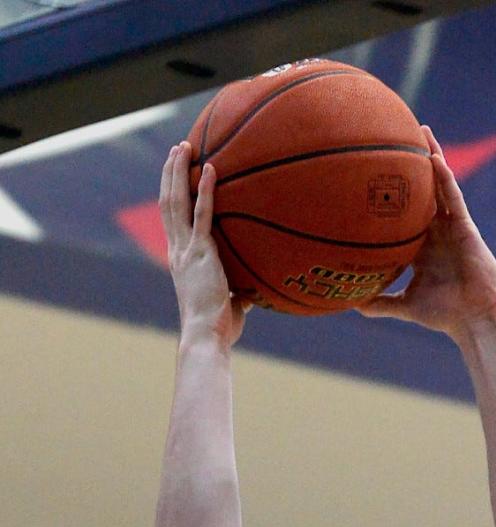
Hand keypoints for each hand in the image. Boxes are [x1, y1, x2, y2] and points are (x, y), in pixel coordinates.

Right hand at [160, 141, 247, 346]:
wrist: (206, 337)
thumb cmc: (218, 329)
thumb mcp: (230, 304)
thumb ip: (239, 293)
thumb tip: (254, 294)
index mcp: (180, 260)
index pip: (172, 221)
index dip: (171, 195)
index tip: (175, 176)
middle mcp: (177, 250)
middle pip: (168, 202)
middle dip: (170, 173)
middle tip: (177, 149)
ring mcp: (186, 250)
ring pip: (176, 201)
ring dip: (178, 171)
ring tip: (183, 146)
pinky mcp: (201, 253)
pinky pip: (203, 214)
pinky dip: (205, 190)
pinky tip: (210, 168)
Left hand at [357, 128, 495, 338]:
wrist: (475, 319)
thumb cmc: (445, 316)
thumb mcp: (407, 306)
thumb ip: (382, 303)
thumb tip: (353, 305)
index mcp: (423, 248)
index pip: (406, 216)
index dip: (393, 196)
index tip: (374, 174)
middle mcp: (437, 233)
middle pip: (423, 192)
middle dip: (413, 166)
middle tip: (397, 137)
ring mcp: (452, 228)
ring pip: (440, 186)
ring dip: (432, 158)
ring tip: (421, 131)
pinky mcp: (466, 228)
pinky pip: (454, 198)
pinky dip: (445, 179)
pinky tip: (434, 159)